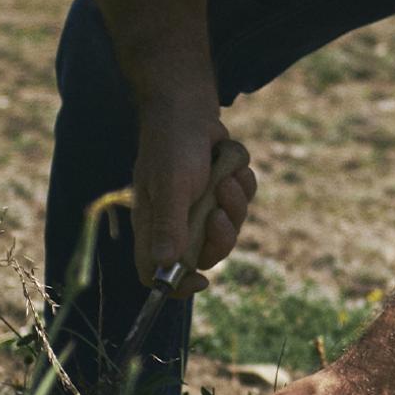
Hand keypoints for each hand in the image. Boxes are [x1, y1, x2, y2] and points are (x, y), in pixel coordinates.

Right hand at [132, 99, 256, 297]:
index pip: (153, 272)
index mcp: (153, 225)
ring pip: (229, 229)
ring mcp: (198, 207)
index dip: (174, 285)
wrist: (189, 108)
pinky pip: (241, 204)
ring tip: (225, 176)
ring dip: (234, 203)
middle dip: (220, 237)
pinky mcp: (219, 192)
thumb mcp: (171, 184)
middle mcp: (174, 222)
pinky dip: (241, 184)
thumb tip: (164, 266)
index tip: (201, 282)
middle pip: (204, 256)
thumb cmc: (173, 145)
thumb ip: (170, 224)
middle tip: (219, 212)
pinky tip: (230, 163)